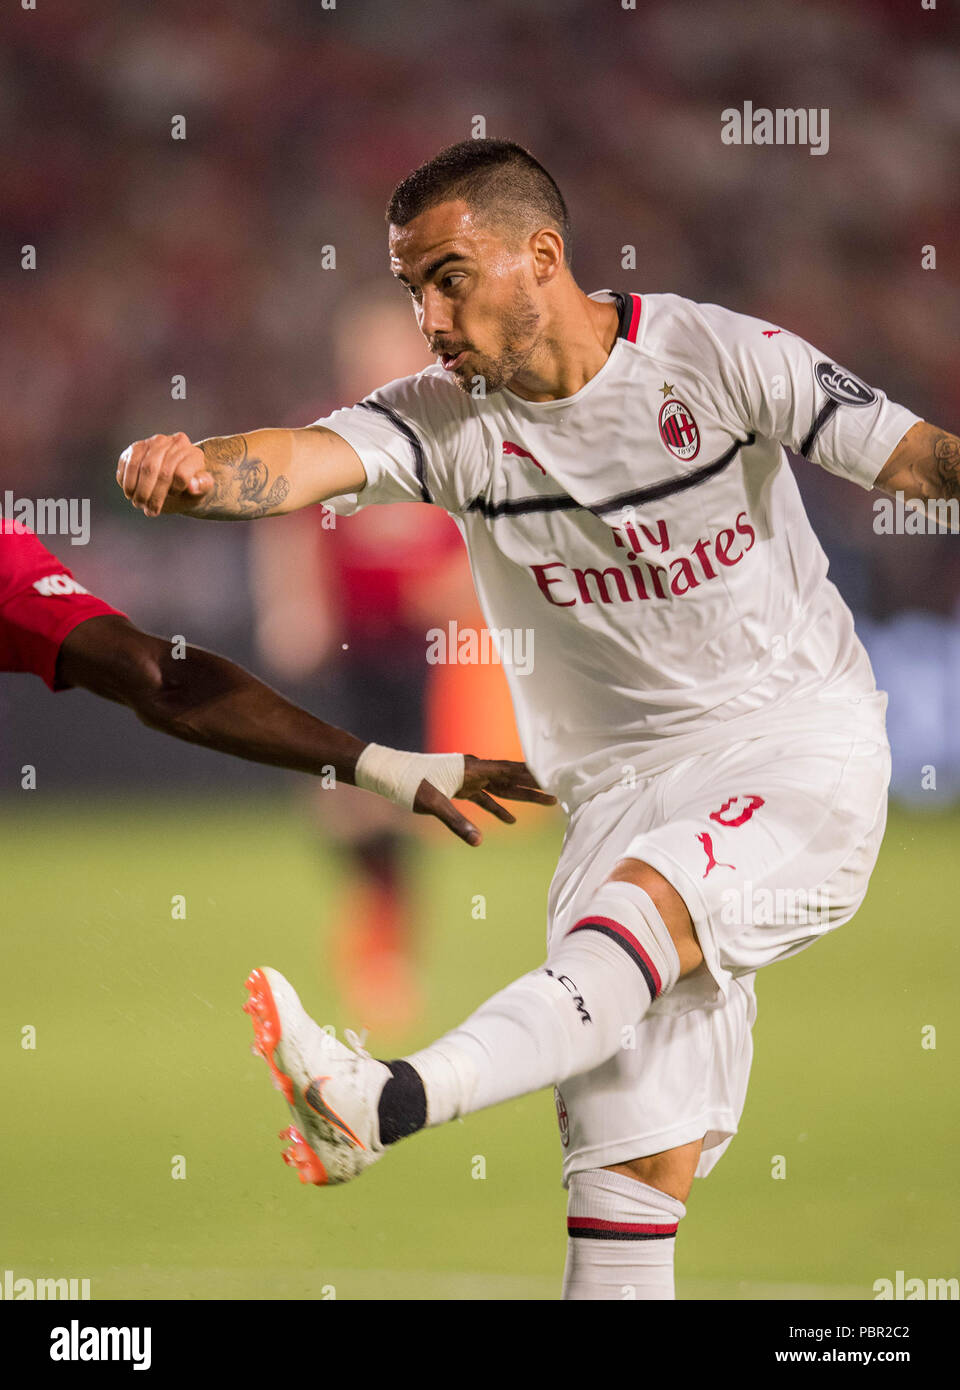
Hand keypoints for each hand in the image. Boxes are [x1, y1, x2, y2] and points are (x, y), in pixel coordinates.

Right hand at [117, 433, 214, 515]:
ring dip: (138, 490)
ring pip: (142, 467)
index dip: (174, 490)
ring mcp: (154, 443)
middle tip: (150, 510)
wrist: (174, 484)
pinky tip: (131, 492)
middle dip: (153, 495)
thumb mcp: (200, 493)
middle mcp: (174, 443)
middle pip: (161, 472)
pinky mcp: (137, 448)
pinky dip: (127, 481)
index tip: (173, 496)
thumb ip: (202, 487)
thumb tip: (192, 486)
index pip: (181, 474)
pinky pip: (128, 463)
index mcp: (194, 455)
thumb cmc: (188, 490)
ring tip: (140, 503)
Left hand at [412, 755, 556, 845]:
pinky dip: (497, 808)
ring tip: (546, 802)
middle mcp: (474, 770)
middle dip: (535, 786)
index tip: (553, 776)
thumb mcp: (433, 803)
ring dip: (522, 796)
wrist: (390, 773)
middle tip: (560, 793)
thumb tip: (478, 842)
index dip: (532, 774)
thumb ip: (457, 822)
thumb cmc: (410, 783)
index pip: (509, 770)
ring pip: (501, 788)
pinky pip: (485, 798)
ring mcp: (468, 779)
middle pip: (511, 779)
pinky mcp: (460, 788)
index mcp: (472, 769)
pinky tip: (510, 821)